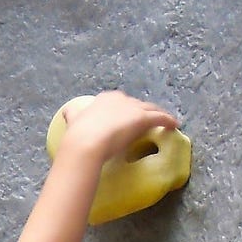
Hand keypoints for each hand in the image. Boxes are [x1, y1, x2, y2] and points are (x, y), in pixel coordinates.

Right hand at [52, 90, 180, 167]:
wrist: (87, 143)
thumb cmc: (79, 134)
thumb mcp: (73, 119)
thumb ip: (73, 113)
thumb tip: (67, 110)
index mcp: (105, 98)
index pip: (120, 102)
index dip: (125, 110)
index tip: (126, 118)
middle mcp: (121, 98)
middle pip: (137, 104)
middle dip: (142, 111)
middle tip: (146, 122)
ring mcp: (134, 108)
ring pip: (151, 109)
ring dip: (158, 114)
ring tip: (164, 121)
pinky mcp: (144, 118)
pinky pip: (160, 118)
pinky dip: (168, 121)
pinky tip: (174, 125)